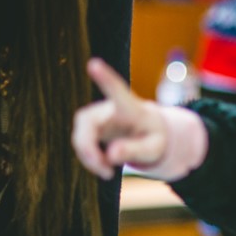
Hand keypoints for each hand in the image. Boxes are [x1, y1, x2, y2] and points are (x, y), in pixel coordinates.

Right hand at [72, 58, 168, 179]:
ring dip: (89, 157)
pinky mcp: (90, 128)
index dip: (105, 77)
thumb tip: (110, 155)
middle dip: (88, 148)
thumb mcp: (153, 148)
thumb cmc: (154, 137)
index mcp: (130, 107)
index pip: (117, 91)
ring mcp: (97, 117)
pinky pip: (81, 143)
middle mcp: (109, 108)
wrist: (150, 133)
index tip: (94, 63)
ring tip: (107, 172)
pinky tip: (104, 167)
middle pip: (86, 122)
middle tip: (105, 171)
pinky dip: (90, 159)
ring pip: (80, 134)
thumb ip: (135, 150)